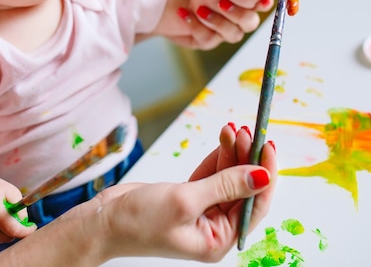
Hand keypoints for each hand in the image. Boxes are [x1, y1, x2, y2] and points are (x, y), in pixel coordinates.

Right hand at [0, 171, 35, 244]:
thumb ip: (20, 207)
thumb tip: (24, 222)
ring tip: (4, 216)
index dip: (25, 231)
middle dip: (17, 229)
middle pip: (8, 236)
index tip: (33, 227)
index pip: (12, 229)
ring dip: (7, 232)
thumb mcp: (10, 191)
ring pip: (0, 240)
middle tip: (19, 219)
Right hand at [92, 124, 275, 261]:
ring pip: (227, 177)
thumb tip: (262, 176)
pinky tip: (223, 140)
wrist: (102, 220)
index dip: (265, 174)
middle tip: (248, 131)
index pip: (254, 205)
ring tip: (232, 129)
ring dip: (231, 153)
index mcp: (218, 240)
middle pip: (242, 188)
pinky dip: (217, 156)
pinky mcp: (189, 197)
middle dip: (246, 158)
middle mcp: (214, 228)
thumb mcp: (186, 200)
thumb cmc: (138, 221)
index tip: (268, 146)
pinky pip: (211, 174)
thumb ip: (226, 185)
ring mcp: (202, 212)